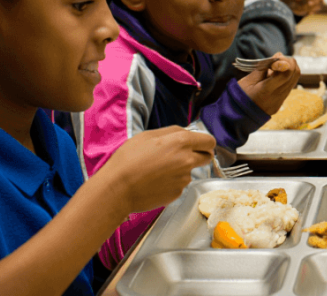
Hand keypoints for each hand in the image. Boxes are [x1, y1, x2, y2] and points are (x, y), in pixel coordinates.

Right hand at [98, 127, 213, 215]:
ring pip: (190, 171)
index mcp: (181, 142)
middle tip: (182, 156)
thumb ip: (172, 132)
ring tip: (158, 171)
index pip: (210, 141)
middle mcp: (187, 160)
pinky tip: (155, 182)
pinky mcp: (177, 193)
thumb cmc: (128, 159)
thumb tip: (186, 133)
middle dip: (199, 155)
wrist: (117, 188)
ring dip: (181, 170)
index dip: (205, 142)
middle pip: (207, 157)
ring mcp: (183, 179)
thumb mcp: (147, 136)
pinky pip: (180, 185)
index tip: (200, 144)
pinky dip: (172, 183)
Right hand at [238, 53, 299, 114]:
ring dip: (289, 70)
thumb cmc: (239, 97)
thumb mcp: (248, 80)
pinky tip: (275, 77)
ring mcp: (280, 102)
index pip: (286, 73)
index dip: (285, 61)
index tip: (277, 57)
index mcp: (266, 90)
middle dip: (290, 63)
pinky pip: (288, 88)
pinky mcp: (280, 104)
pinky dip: (286, 79)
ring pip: (293, 81)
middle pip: (294, 75)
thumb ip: (264, 68)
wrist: (237, 117)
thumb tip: (278, 56)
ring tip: (276, 67)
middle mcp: (277, 97)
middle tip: (279, 59)